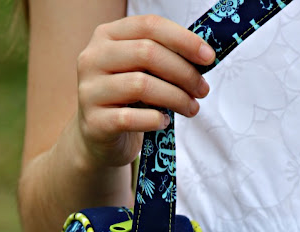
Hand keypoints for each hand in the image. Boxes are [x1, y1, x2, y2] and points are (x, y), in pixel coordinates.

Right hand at [75, 14, 214, 169]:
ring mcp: (90, 91)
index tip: (209, 58)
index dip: (183, 39)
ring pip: (141, 85)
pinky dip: (154, 120)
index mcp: (106, 36)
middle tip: (202, 90)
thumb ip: (162, 58)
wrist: (97, 138)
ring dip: (175, 98)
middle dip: (183, 72)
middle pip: (147, 53)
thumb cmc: (125, 101)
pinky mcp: (94, 123)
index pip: (149, 25)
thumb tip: (203, 57)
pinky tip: (164, 122)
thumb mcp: (139, 71)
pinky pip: (130, 118)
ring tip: (191, 108)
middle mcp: (93, 59)